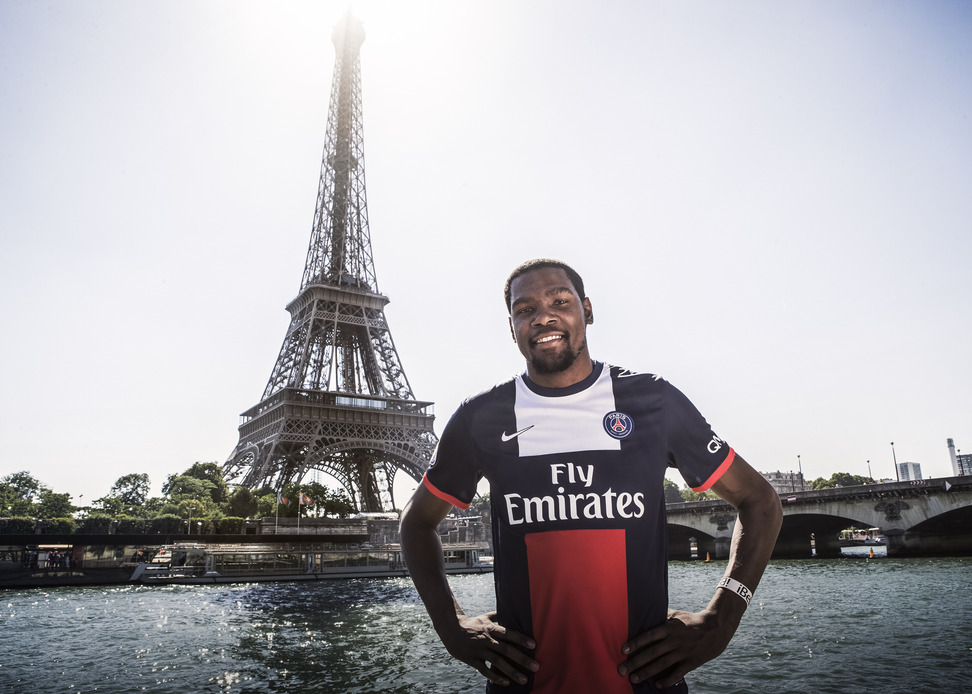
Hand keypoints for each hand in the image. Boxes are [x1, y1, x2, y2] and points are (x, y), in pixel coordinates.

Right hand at [439, 611, 538, 686]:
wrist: (450, 629)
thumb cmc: (471, 623)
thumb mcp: (485, 617)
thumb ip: (499, 616)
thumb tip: (513, 611)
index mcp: (491, 629)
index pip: (509, 634)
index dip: (521, 639)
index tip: (534, 645)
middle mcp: (487, 639)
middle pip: (507, 650)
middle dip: (522, 658)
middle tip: (536, 666)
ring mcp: (479, 650)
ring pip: (497, 662)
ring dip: (512, 671)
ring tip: (524, 680)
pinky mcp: (472, 660)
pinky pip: (484, 670)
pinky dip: (495, 677)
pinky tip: (506, 683)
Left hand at [617, 609, 735, 687]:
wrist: (716, 627)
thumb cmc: (692, 620)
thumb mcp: (676, 614)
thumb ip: (661, 615)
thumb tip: (646, 611)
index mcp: (669, 627)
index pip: (649, 635)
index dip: (636, 643)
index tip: (623, 650)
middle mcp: (674, 640)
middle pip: (652, 653)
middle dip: (635, 662)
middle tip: (621, 670)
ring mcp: (683, 652)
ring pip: (662, 664)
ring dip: (646, 672)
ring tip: (633, 678)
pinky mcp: (692, 661)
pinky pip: (678, 673)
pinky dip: (667, 680)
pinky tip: (658, 685)